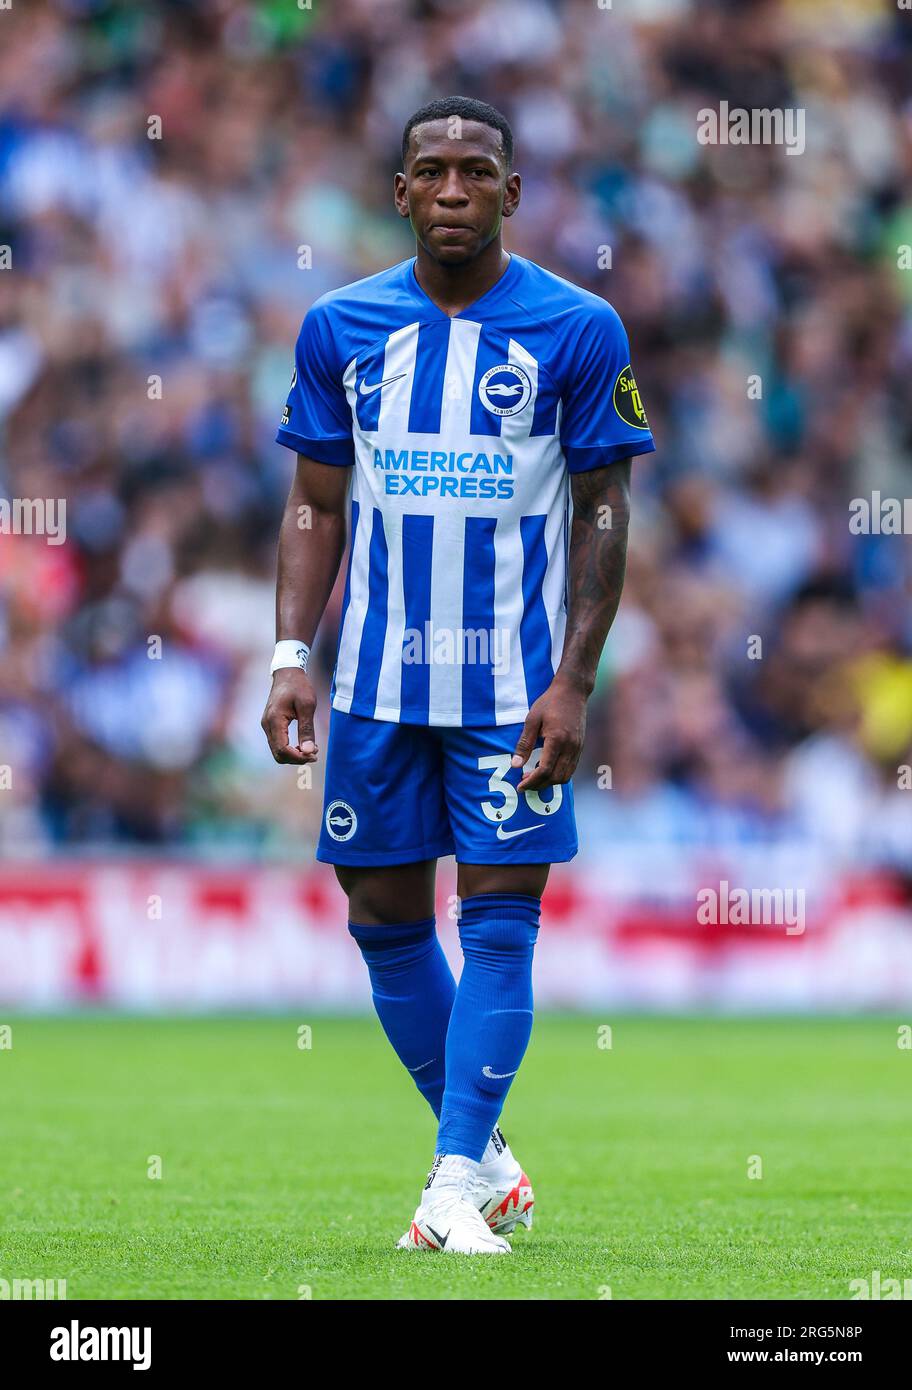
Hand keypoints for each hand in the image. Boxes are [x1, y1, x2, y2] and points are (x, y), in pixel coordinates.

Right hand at [261, 669, 318, 764]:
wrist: (287, 673)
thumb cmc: (299, 686)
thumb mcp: (307, 706)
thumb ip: (307, 729)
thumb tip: (308, 751)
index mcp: (274, 720)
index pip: (282, 749)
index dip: (298, 757)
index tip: (314, 755)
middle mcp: (267, 725)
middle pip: (278, 754)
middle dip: (296, 758)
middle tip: (315, 753)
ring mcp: (267, 725)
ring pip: (277, 751)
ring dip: (294, 754)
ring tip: (312, 749)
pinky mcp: (270, 725)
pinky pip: (278, 743)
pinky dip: (290, 748)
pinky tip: (304, 743)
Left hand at [511, 672, 588, 791]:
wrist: (573, 691)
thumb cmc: (550, 702)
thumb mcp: (532, 720)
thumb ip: (524, 744)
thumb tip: (515, 765)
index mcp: (557, 740)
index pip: (545, 770)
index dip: (531, 782)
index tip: (520, 786)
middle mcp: (570, 747)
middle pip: (556, 777)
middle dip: (539, 785)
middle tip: (524, 783)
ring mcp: (578, 748)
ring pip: (566, 776)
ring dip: (550, 782)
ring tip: (534, 778)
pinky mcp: (580, 747)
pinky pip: (571, 768)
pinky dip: (558, 775)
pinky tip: (547, 770)